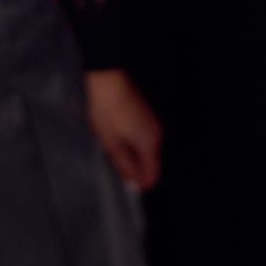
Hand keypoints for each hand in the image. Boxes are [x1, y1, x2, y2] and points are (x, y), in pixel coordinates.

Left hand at [84, 68, 161, 190]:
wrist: (108, 79)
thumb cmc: (107, 111)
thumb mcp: (111, 143)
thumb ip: (125, 166)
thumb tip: (134, 186)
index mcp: (150, 144)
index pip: (153, 175)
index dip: (139, 183)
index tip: (122, 181)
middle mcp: (157, 134)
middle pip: (150, 163)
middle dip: (133, 167)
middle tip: (112, 159)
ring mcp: (153, 124)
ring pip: (145, 150)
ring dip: (130, 153)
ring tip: (111, 144)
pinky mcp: (146, 116)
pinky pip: (143, 138)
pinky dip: (131, 142)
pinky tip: (115, 133)